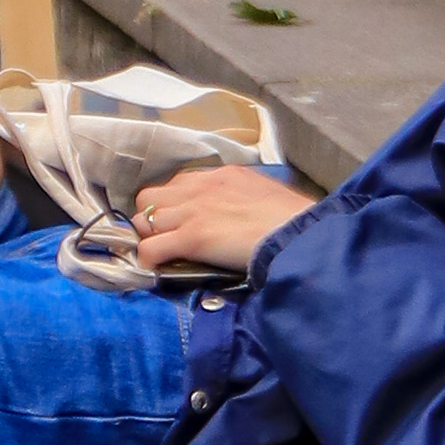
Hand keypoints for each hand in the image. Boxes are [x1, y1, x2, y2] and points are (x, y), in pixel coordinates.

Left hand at [128, 158, 304, 279]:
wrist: (300, 234)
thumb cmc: (293, 220)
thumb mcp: (264, 195)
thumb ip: (242, 199)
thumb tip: (236, 216)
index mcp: (222, 175)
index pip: (178, 183)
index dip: (174, 204)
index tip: (181, 221)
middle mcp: (201, 187)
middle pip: (150, 197)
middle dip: (153, 218)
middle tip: (166, 237)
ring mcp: (193, 211)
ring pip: (144, 221)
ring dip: (150, 238)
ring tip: (163, 254)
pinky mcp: (192, 237)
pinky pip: (150, 248)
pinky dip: (150, 260)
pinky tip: (159, 269)